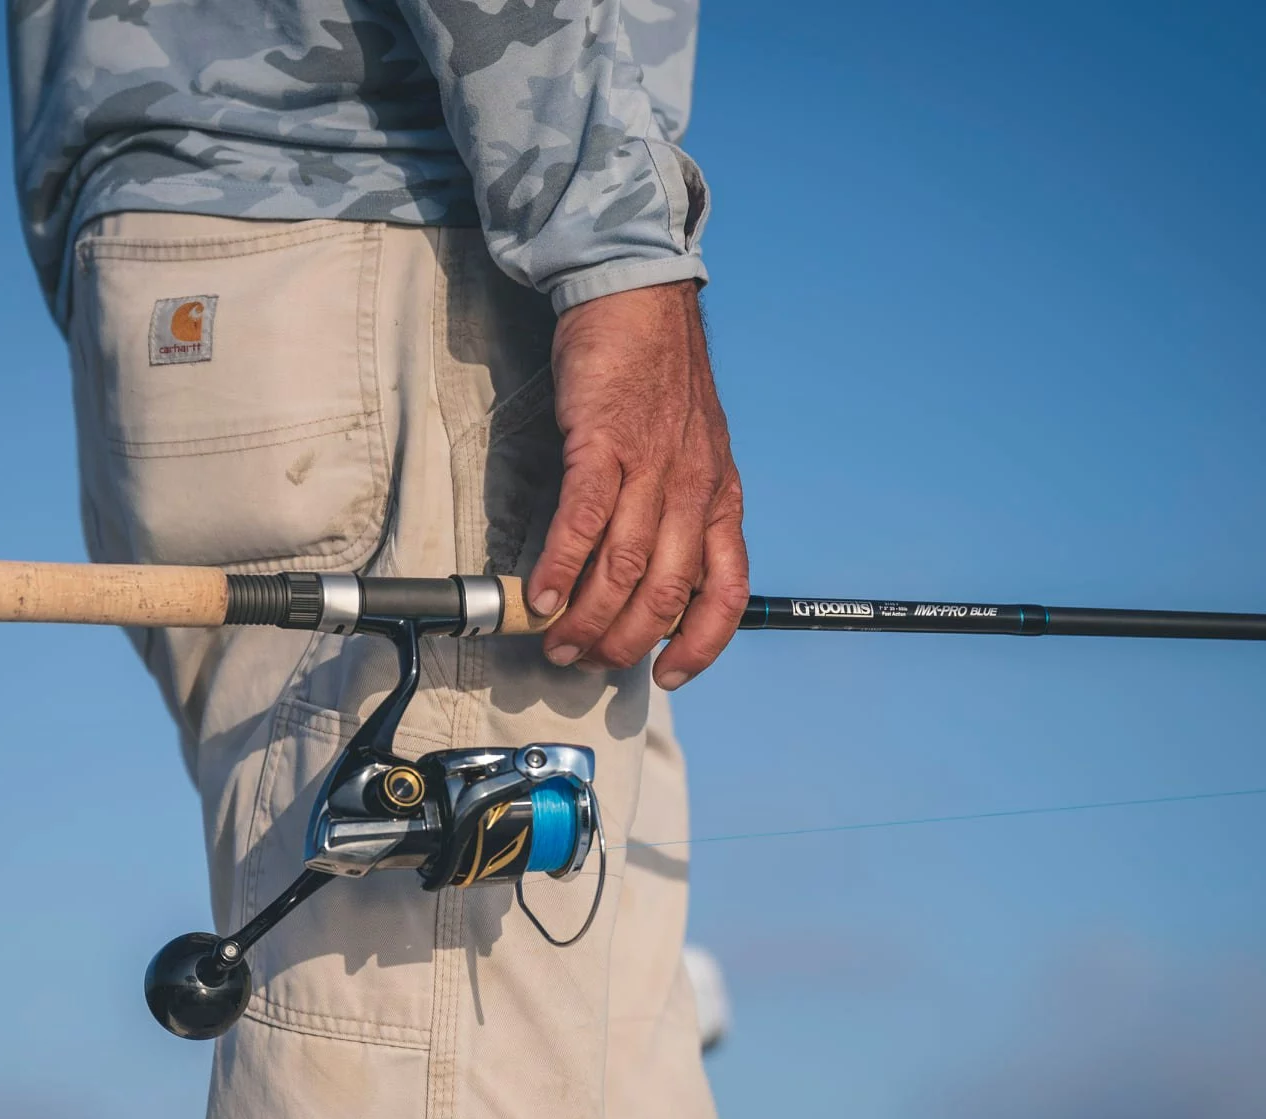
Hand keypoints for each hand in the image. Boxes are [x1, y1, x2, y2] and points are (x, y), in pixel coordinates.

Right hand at [527, 281, 747, 689]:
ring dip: (585, 617)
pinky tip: (539, 595)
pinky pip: (583, 522)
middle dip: (624, 642)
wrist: (639, 297)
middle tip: (586, 660)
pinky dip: (558, 568)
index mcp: (719, 498)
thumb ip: (682, 509)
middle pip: (665, 594)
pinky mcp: (603, 444)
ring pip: (622, 568)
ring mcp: (650, 468)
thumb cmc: (658, 374)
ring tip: (556, 642)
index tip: (669, 675)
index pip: (727, 591)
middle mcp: (692, 491)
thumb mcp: (696, 448)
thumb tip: (651, 570)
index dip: (702, 644)